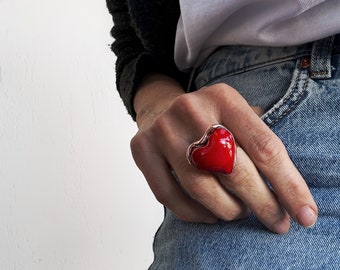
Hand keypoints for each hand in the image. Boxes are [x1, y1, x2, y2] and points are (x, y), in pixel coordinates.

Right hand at [131, 74, 317, 233]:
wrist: (160, 108)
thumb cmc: (207, 118)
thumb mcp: (234, 114)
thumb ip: (257, 142)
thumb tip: (288, 192)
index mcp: (223, 98)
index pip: (265, 147)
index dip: (288, 185)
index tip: (304, 214)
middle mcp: (191, 110)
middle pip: (234, 170)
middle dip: (262, 204)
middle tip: (275, 221)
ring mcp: (162, 130)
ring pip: (201, 188)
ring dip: (227, 210)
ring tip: (239, 212)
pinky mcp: (141, 149)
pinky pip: (169, 196)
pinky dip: (194, 214)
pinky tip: (209, 215)